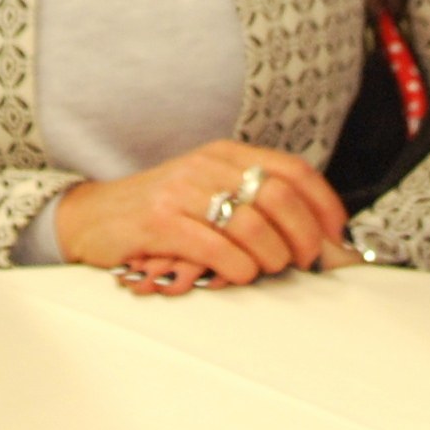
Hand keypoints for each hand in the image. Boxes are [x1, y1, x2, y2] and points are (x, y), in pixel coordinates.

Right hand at [56, 142, 349, 287]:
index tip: (336, 234)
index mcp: (225, 155)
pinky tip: (238, 274)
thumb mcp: (208, 190)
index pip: (292, 170)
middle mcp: (206, 166)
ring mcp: (182, 192)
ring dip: (271, 257)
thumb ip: (254, 202)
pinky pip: (217, 248)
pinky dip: (238, 267)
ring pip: (252, 225)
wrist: (93, 217)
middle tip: (303, 260)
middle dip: (302, 235)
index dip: (323, 203)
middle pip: (279, 197)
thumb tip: (315, 235)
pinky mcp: (161, 223)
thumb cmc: (161, 212)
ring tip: (266, 268)